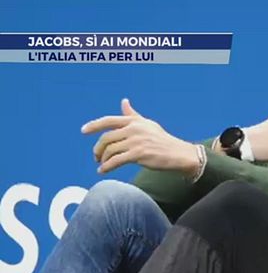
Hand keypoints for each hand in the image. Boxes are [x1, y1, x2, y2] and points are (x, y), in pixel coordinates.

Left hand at [83, 98, 198, 174]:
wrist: (179, 154)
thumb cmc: (163, 140)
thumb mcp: (148, 124)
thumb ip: (133, 115)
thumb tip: (124, 101)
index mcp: (134, 121)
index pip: (109, 120)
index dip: (94, 125)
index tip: (84, 131)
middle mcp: (134, 129)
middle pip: (106, 138)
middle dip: (98, 149)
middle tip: (96, 156)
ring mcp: (136, 142)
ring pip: (110, 150)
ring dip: (102, 159)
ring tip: (101, 165)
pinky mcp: (139, 154)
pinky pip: (116, 161)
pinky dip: (107, 167)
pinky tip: (103, 171)